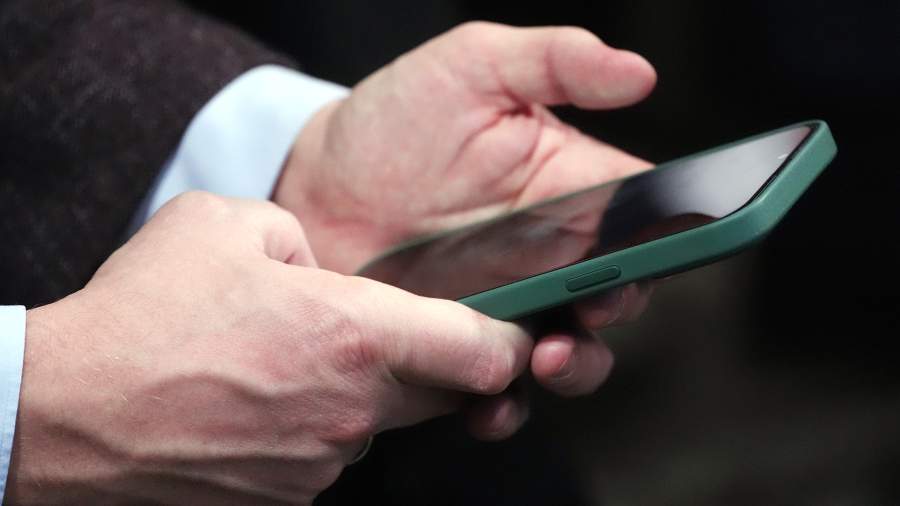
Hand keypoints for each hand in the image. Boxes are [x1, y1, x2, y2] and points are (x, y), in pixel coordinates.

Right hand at [7, 192, 532, 504]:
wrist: (67, 413)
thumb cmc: (142, 314)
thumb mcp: (226, 223)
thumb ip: (302, 234)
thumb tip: (321, 267)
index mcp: (355, 334)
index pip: (482, 351)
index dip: (511, 341)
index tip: (518, 332)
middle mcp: (354, 409)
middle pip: (441, 394)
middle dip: (436, 364)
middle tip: (392, 333)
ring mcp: (323, 462)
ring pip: (379, 423)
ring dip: (360, 393)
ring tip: (291, 360)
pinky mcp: (290, 496)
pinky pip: (331, 452)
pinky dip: (316, 424)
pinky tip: (261, 397)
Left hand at [275, 22, 656, 395]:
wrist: (309, 183)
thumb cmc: (392, 119)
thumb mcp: (473, 66)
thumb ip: (555, 61)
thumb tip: (640, 73)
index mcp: (569, 187)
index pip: (644, 221)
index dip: (664, 243)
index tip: (647, 255)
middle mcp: (548, 254)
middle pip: (617, 296)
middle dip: (614, 312)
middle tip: (590, 309)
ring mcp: (505, 305)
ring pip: (569, 352)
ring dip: (573, 366)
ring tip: (544, 359)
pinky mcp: (458, 344)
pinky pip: (496, 388)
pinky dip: (502, 407)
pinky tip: (486, 400)